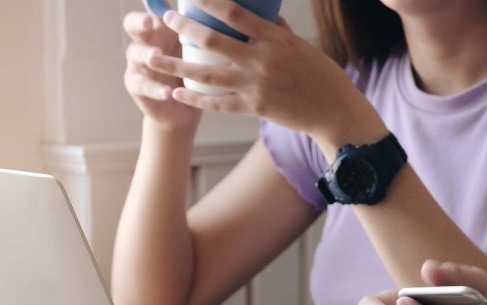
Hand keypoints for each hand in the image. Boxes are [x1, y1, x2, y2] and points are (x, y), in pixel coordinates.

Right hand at [123, 11, 201, 130]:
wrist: (183, 110)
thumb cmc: (194, 73)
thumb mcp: (200, 51)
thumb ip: (202, 32)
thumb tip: (227, 6)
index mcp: (161, 29)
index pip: (152, 9)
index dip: (152, 2)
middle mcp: (146, 41)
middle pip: (132, 24)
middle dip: (139, 22)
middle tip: (149, 22)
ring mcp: (138, 64)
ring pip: (134, 53)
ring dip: (145, 53)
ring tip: (155, 56)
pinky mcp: (137, 86)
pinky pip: (141, 85)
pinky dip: (155, 89)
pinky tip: (167, 92)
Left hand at [145, 0, 370, 143]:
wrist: (333, 110)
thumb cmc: (319, 74)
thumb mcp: (299, 45)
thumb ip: (275, 30)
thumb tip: (257, 15)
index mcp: (275, 37)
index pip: (235, 12)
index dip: (208, 1)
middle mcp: (263, 59)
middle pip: (213, 40)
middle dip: (184, 28)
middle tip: (165, 20)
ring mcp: (256, 85)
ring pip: (207, 74)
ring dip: (176, 65)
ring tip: (152, 58)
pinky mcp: (254, 108)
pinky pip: (217, 103)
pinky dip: (194, 98)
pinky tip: (176, 93)